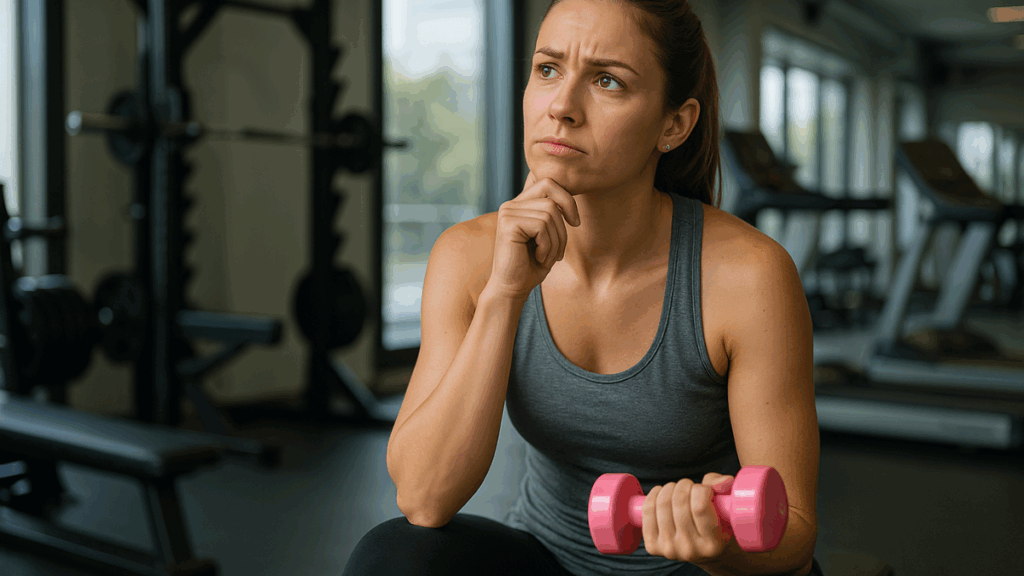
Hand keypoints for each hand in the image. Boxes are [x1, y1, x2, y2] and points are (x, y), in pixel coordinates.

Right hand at [484, 171, 580, 302]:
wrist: (512, 289)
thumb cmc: (531, 266)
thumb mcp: (548, 237)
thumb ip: (554, 215)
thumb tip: (569, 200)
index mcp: (519, 205)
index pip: (549, 183)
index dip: (567, 200)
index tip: (575, 222)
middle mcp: (510, 205)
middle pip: (552, 200)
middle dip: (563, 229)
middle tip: (559, 253)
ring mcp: (507, 213)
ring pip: (550, 214)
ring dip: (556, 242)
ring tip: (546, 258)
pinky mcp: (508, 224)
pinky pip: (542, 226)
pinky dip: (547, 246)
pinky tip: (538, 258)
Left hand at [642, 473, 735, 564]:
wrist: (702, 552)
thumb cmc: (716, 524)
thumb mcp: (726, 509)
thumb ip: (725, 488)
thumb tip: (720, 483)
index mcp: (712, 544)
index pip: (699, 507)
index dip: (700, 489)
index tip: (703, 488)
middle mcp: (690, 550)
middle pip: (679, 503)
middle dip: (684, 485)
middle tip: (688, 485)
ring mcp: (669, 549)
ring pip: (662, 504)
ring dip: (669, 488)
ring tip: (677, 489)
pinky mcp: (653, 546)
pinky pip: (647, 511)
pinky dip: (653, 495)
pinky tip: (661, 492)